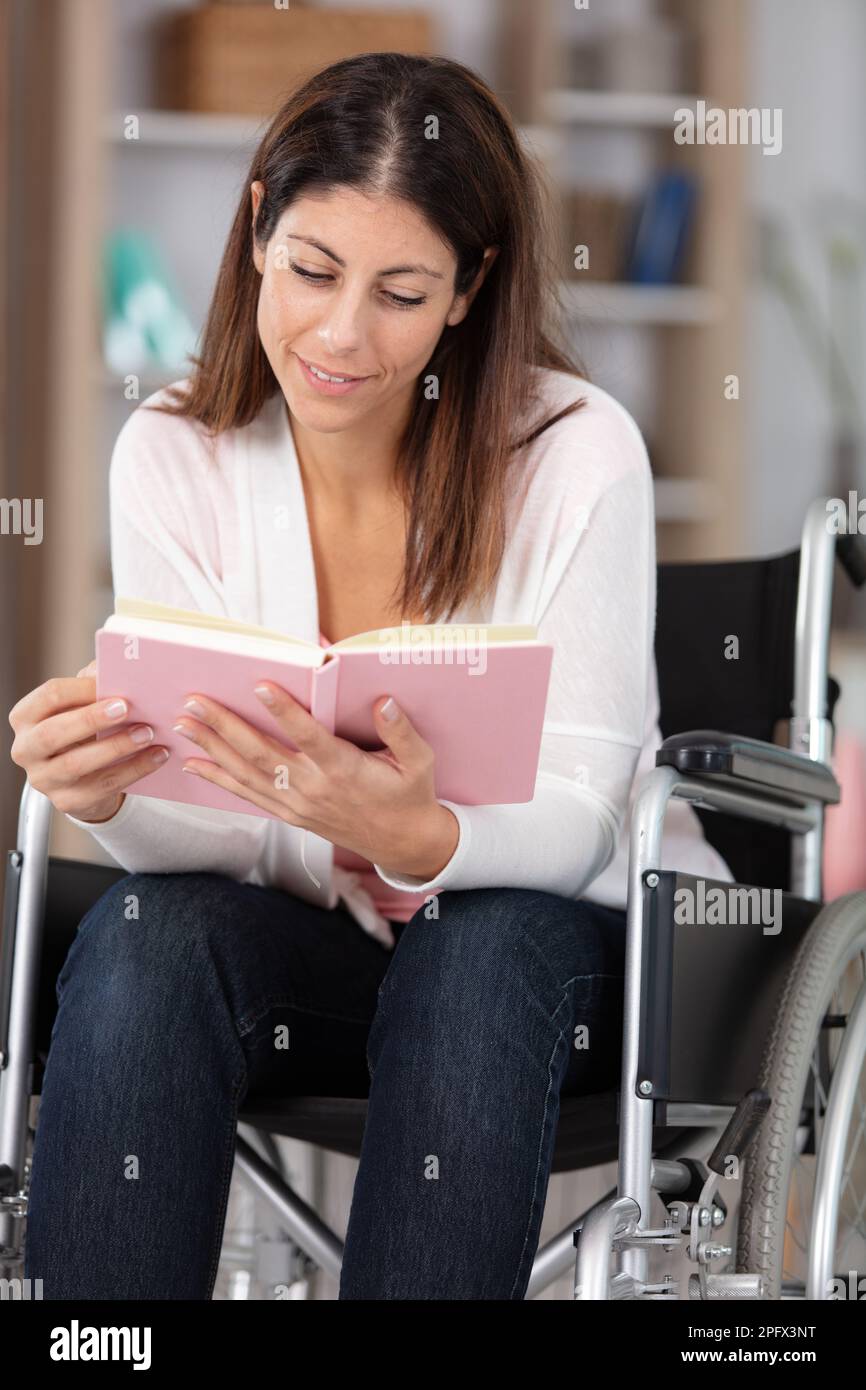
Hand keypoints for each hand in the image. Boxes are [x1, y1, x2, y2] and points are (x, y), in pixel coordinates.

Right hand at [8, 658, 170, 822]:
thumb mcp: (82, 705)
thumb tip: (114, 670)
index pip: (49, 697)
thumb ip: (93, 685)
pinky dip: (134, 769)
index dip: (81, 689)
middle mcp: (26, 749)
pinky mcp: (68, 801)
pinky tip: (157, 755)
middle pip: (54, 733)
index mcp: (26, 717)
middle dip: (91, 719)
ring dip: (117, 746)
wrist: (84, 778)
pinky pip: (104, 786)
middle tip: (126, 707)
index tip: (111, 684)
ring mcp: (44, 779)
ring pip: (77, 764)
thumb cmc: (83, 731)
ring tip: (148, 733)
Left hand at [173, 685, 458, 874]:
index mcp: (345, 769)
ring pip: (247, 773)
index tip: (260, 686)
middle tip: (194, 702)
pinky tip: (194, 764)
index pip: (309, 736)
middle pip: (261, 753)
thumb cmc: (410, 795)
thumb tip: (383, 702)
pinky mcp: (290, 815)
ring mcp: (298, 804)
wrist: (403, 843)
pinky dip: (219, 779)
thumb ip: (401, 731)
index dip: (284, 712)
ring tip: (183, 725)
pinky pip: (248, 795)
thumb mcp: (420, 761)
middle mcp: (314, 787)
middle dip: (224, 726)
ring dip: (212, 748)